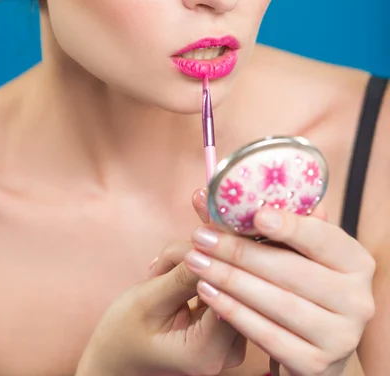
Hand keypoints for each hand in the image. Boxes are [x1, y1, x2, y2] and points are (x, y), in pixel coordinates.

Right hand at [76, 240, 245, 375]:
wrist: (117, 357)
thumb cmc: (123, 333)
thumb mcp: (147, 301)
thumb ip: (183, 275)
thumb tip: (215, 244)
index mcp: (207, 353)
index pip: (231, 294)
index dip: (219, 257)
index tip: (199, 233)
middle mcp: (229, 351)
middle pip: (233, 284)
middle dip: (204, 255)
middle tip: (167, 253)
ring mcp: (233, 337)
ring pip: (228, 277)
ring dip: (198, 260)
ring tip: (159, 270)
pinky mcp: (229, 321)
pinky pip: (224, 282)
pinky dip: (202, 266)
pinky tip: (172, 267)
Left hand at [185, 205, 375, 375]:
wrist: (313, 344)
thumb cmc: (297, 283)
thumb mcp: (289, 250)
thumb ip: (258, 222)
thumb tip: (205, 194)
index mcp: (355, 262)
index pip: (323, 238)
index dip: (291, 226)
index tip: (255, 214)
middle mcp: (357, 300)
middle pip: (292, 271)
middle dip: (240, 251)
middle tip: (201, 236)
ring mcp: (340, 337)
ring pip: (278, 303)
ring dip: (230, 280)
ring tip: (196, 261)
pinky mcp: (315, 365)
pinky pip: (267, 335)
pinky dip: (234, 312)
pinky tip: (208, 293)